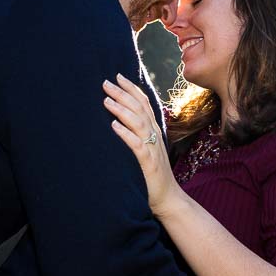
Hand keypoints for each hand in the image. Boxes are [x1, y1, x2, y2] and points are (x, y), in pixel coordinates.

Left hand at [103, 74, 179, 215]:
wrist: (169, 198)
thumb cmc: (154, 175)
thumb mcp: (147, 149)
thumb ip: (139, 134)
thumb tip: (122, 121)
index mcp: (154, 131)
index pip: (144, 103)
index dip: (132, 89)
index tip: (118, 76)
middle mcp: (154, 136)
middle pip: (139, 109)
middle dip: (123, 94)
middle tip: (106, 83)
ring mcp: (153, 149)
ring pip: (138, 123)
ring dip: (122, 110)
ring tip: (106, 101)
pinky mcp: (149, 163)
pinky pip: (137, 146)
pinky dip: (126, 134)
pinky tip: (114, 126)